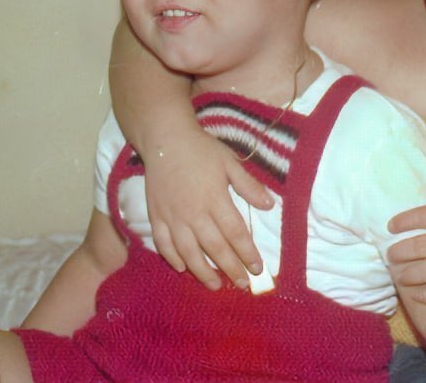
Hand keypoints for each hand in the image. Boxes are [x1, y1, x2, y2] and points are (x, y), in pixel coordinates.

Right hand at [142, 127, 271, 289]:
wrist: (166, 140)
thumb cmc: (202, 150)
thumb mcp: (230, 163)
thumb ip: (249, 186)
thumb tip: (269, 206)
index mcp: (215, 199)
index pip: (235, 233)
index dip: (247, 253)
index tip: (258, 269)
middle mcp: (194, 213)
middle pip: (215, 248)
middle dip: (230, 268)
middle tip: (242, 284)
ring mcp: (173, 217)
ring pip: (188, 252)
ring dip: (202, 272)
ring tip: (215, 285)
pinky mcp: (156, 216)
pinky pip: (163, 244)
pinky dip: (172, 259)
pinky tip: (182, 268)